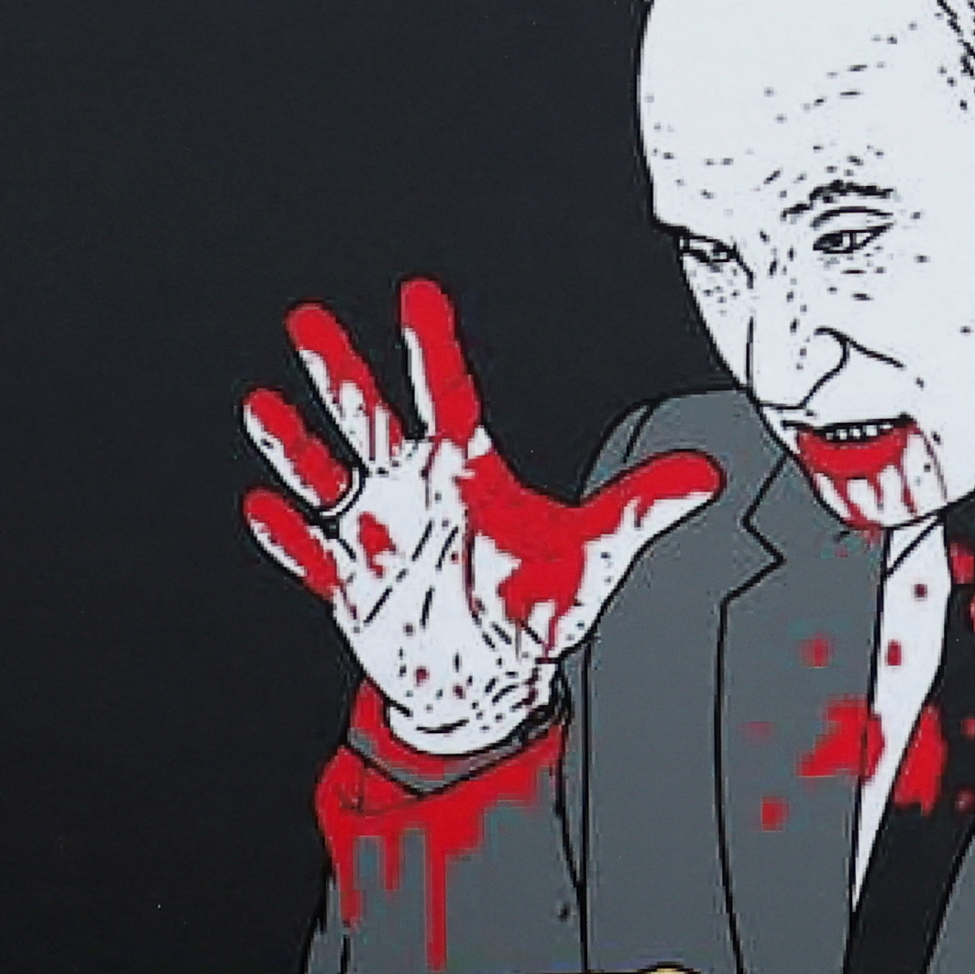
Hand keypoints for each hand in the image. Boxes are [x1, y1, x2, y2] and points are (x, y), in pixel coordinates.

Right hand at [239, 281, 720, 761]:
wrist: (485, 681)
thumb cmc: (533, 606)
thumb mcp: (593, 556)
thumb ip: (640, 509)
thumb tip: (711, 475)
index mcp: (468, 472)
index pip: (449, 395)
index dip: (435, 347)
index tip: (419, 293)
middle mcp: (414, 491)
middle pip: (370, 419)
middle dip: (340, 372)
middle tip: (307, 318)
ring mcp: (375, 536)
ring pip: (325, 476)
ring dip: (295, 445)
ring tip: (262, 406)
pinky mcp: (350, 584)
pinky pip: (310, 553)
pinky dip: (288, 533)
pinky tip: (264, 506)